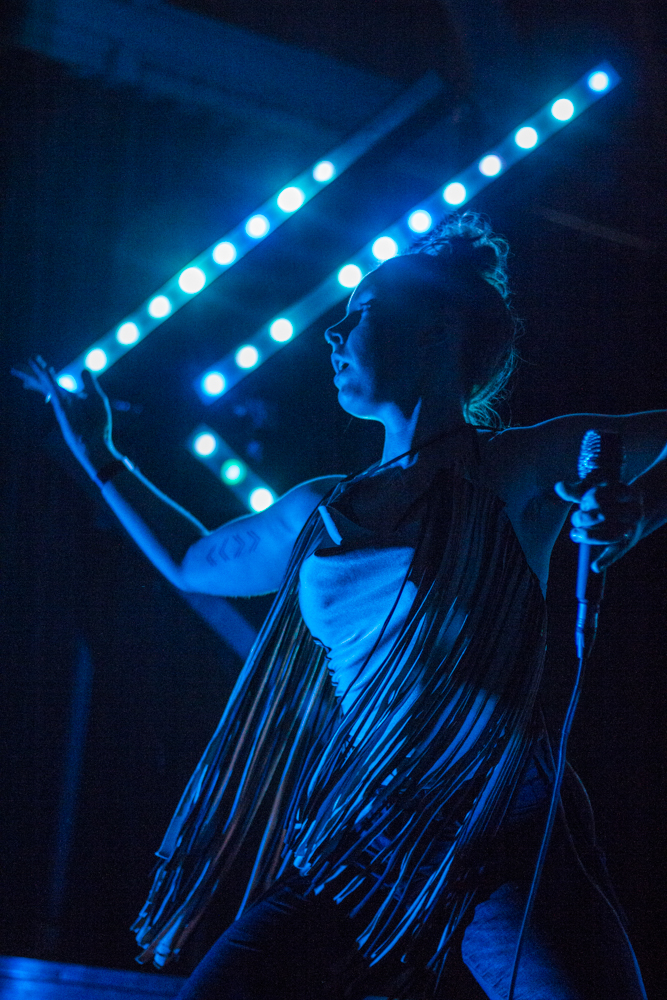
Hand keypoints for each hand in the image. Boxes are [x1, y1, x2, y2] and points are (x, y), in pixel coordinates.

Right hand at [12, 358, 118, 476]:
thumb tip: (84, 370)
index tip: (43, 363)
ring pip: (48, 385)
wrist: (97, 443)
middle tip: (32, 357)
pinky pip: (54, 392)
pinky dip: (49, 382)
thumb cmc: (98, 425)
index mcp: (71, 399)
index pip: (57, 383)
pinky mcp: (62, 410)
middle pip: (49, 383)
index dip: (49, 373)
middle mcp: (64, 401)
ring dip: (40, 373)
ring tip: (32, 360)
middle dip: (40, 371)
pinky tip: (45, 372)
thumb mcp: (98, 399)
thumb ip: (90, 384)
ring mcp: (62, 405)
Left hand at [554, 478, 643, 571]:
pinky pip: (616, 552)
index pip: (599, 496)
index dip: (586, 500)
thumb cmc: (608, 498)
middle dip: (584, 518)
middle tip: (577, 518)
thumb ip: (576, 490)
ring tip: (576, 533)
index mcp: (626, 492)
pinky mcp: (629, 543)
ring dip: (588, 536)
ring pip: (609, 535)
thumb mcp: (595, 491)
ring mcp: (633, 528)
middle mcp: (634, 510)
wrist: (638, 507)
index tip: (582, 503)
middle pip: (603, 516)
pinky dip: (605, 560)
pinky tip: (596, 566)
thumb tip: (558, 487)